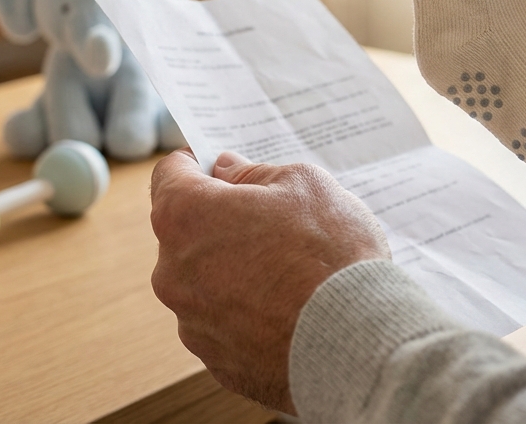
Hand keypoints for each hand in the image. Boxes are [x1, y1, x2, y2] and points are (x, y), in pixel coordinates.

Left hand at [148, 150, 390, 413]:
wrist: (356, 340)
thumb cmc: (330, 254)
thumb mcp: (303, 185)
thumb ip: (254, 173)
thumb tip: (228, 171)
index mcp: (186, 217)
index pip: (169, 175)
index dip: (195, 164)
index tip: (216, 166)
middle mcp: (173, 272)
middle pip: (187, 232)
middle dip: (222, 222)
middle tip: (273, 221)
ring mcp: (192, 322)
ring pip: (206, 281)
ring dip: (234, 270)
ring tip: (290, 274)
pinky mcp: (216, 361)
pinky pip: (226, 324)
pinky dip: (249, 314)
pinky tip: (289, 309)